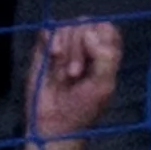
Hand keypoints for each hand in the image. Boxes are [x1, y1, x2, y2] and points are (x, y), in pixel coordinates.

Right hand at [26, 20, 122, 143]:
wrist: (53, 124)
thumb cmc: (82, 109)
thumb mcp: (104, 86)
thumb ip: (106, 56)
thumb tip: (88, 33)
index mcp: (104, 51)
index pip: (105, 28)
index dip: (99, 38)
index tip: (94, 59)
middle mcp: (85, 45)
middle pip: (85, 24)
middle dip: (79, 49)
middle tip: (75, 74)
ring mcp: (64, 46)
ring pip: (67, 27)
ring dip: (66, 49)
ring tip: (63, 73)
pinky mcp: (44, 50)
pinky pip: (48, 31)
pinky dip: (51, 41)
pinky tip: (53, 56)